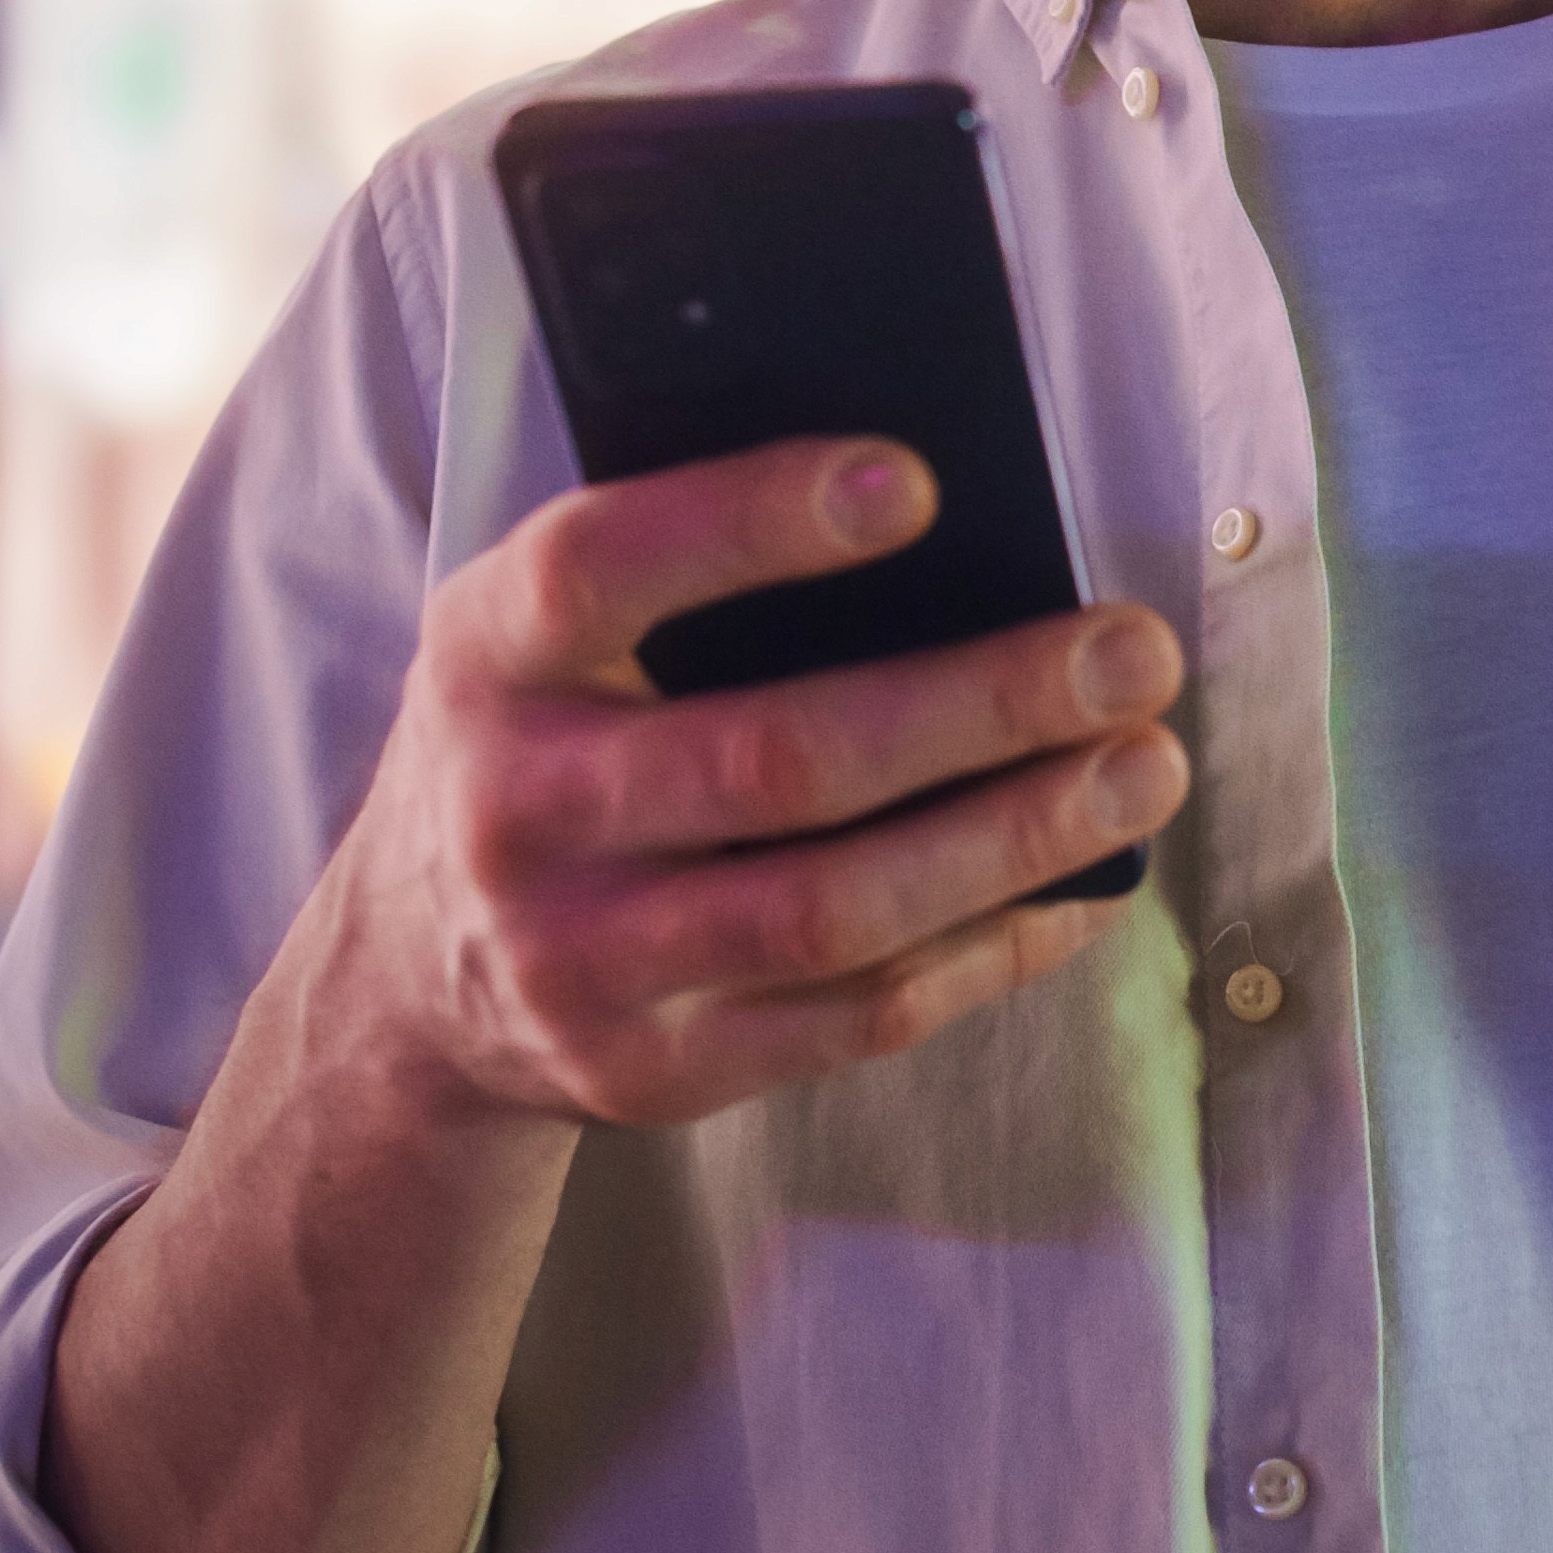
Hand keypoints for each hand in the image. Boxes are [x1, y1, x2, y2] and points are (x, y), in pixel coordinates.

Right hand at [312, 436, 1179, 1135]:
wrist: (408, 982)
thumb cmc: (537, 743)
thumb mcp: (538, 637)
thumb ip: (675, 575)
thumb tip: (940, 524)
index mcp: (488, 661)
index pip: (601, 568)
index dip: (752, 519)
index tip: (917, 480)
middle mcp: (520, 813)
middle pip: (773, 761)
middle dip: (981, 704)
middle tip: (1131, 652)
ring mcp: (583, 963)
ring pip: (834, 910)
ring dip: (1015, 839)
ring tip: (1144, 769)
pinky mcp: (655, 1072)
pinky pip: (856, 1018)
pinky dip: (990, 950)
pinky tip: (1083, 885)